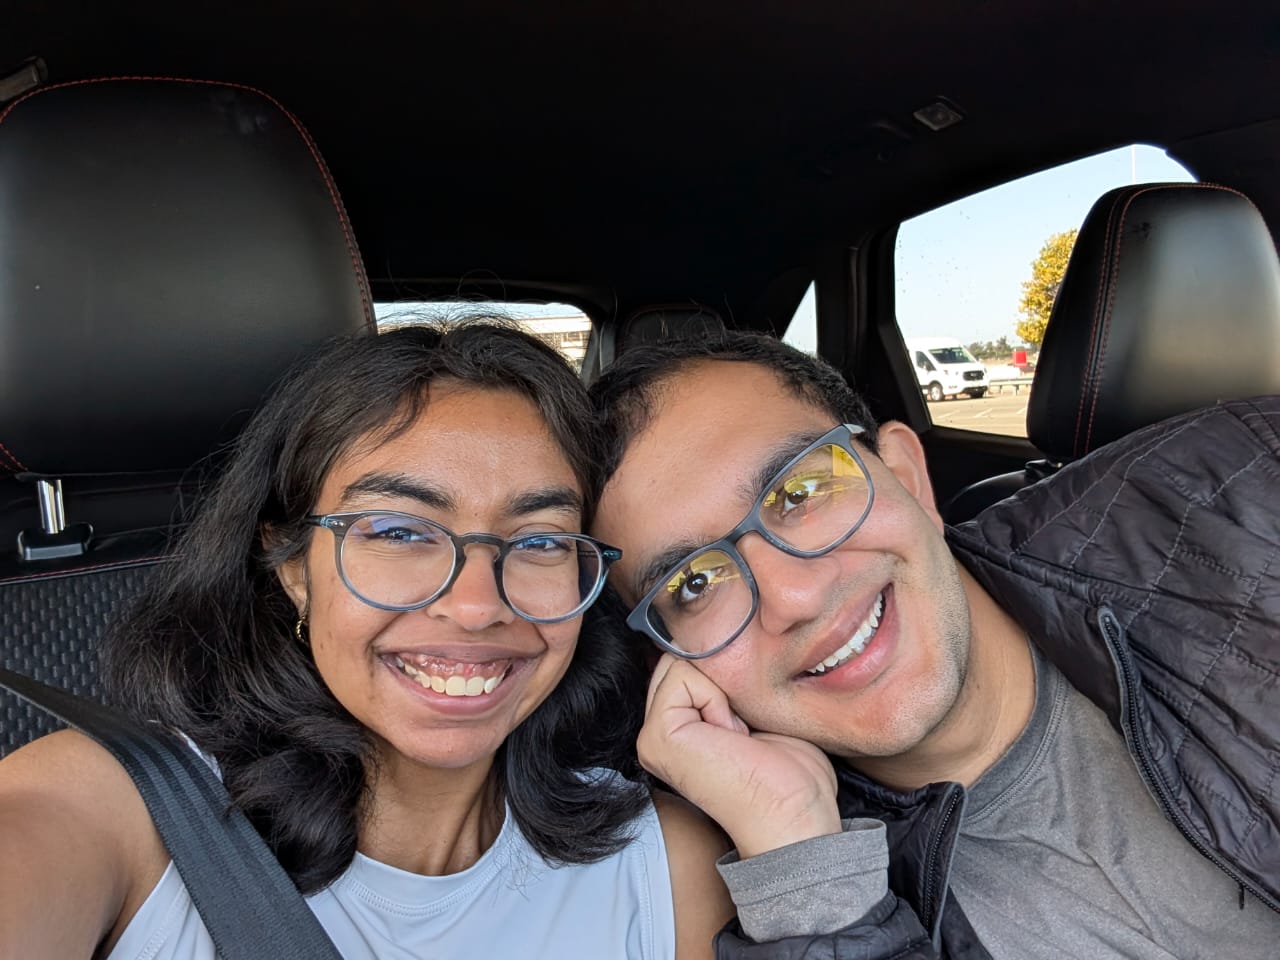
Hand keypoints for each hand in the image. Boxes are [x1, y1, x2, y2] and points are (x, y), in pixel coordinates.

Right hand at [638, 654, 841, 858]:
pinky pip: (684, 675)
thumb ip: (725, 684)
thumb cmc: (788, 775)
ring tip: (737, 736)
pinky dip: (717, 699)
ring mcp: (652, 736)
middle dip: (720, 680)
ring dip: (722, 691)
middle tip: (742, 731)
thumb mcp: (752, 712)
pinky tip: (731, 737)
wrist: (795, 817)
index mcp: (676, 730)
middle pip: (679, 659)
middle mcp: (655, 734)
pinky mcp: (658, 736)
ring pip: (680, 662)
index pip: (686, 664)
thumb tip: (716, 644)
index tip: (746, 724)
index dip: (724, 678)